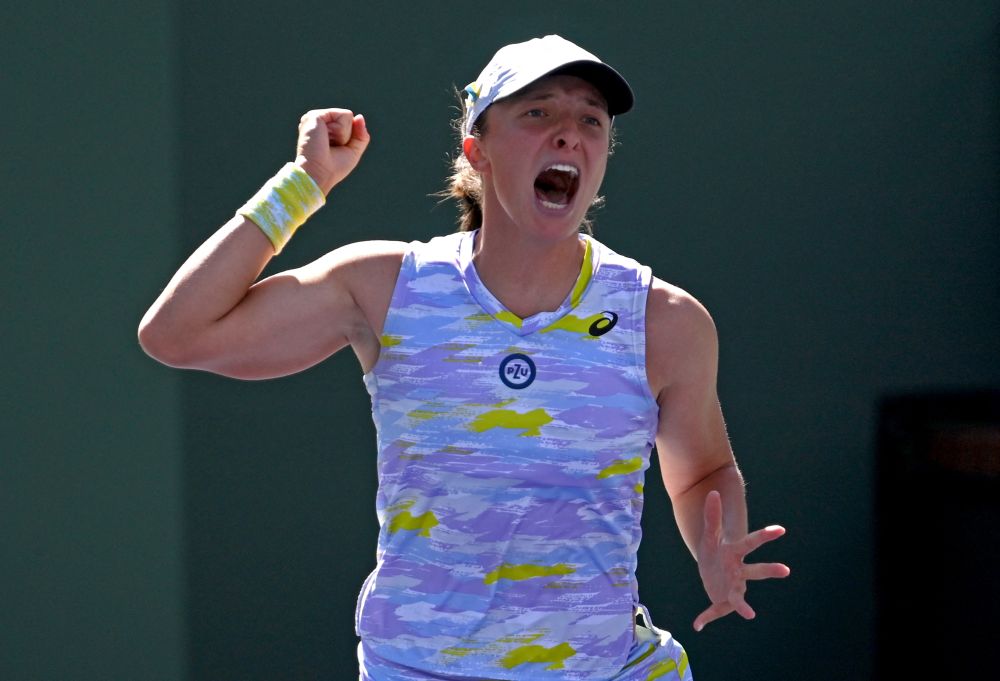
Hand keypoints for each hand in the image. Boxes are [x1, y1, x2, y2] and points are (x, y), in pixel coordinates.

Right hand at [294, 108, 370, 194]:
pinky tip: (325, 137)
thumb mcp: (353, 152)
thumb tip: (360, 117)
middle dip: (346, 136)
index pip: (349, 124)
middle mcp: (319, 122)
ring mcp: (317, 118)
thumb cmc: (333, 168)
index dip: (349, 139)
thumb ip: (361, 135)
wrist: (318, 173)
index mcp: (324, 130)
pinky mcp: (316, 115)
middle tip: (330, 147)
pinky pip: (344, 115)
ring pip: (347, 116)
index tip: (336, 150)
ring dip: (343, 134)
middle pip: (349, 119)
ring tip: (327, 142)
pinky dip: (341, 130)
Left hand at [693, 490, 789, 631]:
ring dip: (743, 605)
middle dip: (769, 570)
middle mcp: (739, 572)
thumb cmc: (714, 551)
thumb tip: (713, 493)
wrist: (711, 571)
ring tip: (750, 615)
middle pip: (755, 571)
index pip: (751, 542)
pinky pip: (714, 610)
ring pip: (740, 596)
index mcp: (735, 553)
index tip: (781, 529)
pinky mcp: (722, 602)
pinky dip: (705, 617)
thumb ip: (712, 515)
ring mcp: (733, 588)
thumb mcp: (709, 534)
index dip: (765, 535)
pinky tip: (698, 624)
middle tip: (786, 570)